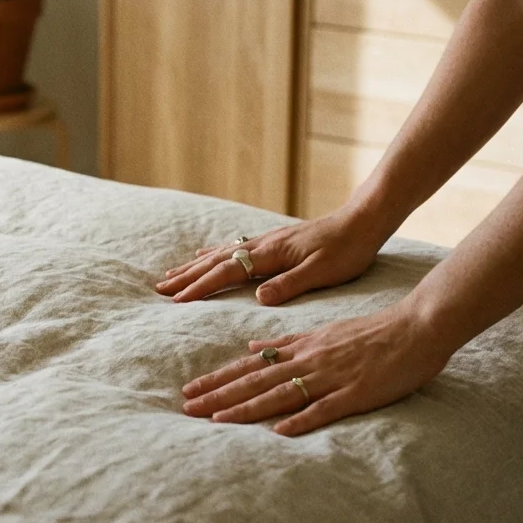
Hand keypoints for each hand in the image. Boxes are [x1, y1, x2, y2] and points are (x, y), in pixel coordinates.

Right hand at [155, 204, 394, 304]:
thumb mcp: (322, 272)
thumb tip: (258, 298)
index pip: (227, 273)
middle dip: (187, 276)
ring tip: (172, 274)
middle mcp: (262, 246)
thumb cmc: (347, 250)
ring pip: (221, 254)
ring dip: (194, 266)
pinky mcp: (273, 241)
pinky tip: (204, 255)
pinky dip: (212, 254)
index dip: (200, 287)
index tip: (176, 301)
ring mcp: (265, 242)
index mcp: (271, 255)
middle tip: (160, 288)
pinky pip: (233, 248)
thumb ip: (290, 284)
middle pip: (216, 261)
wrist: (362, 221)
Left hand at [179, 302, 456, 434]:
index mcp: (301, 347)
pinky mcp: (356, 393)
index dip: (219, 378)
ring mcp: (331, 377)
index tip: (190, 389)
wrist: (417, 326)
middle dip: (219, 394)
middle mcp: (309, 360)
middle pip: (256, 380)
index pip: (250, 365)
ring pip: (281, 394)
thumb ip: (287, 343)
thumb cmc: (371, 332)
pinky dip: (301, 419)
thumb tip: (252, 349)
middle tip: (186, 407)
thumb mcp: (321, 332)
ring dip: (247, 407)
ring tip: (216, 419)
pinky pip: (324, 408)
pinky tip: (278, 432)